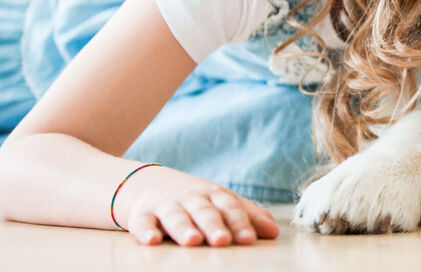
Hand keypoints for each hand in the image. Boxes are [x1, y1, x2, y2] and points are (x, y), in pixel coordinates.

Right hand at [114, 165, 279, 245]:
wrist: (147, 182)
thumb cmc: (195, 199)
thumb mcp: (221, 202)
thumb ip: (248, 215)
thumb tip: (274, 232)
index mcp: (214, 195)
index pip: (230, 207)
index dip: (240, 222)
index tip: (249, 239)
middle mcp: (191, 198)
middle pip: (204, 211)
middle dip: (214, 226)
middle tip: (222, 241)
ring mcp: (166, 205)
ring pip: (176, 216)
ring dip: (184, 228)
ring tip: (193, 241)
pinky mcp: (142, 214)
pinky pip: (142, 222)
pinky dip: (145, 231)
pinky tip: (151, 241)